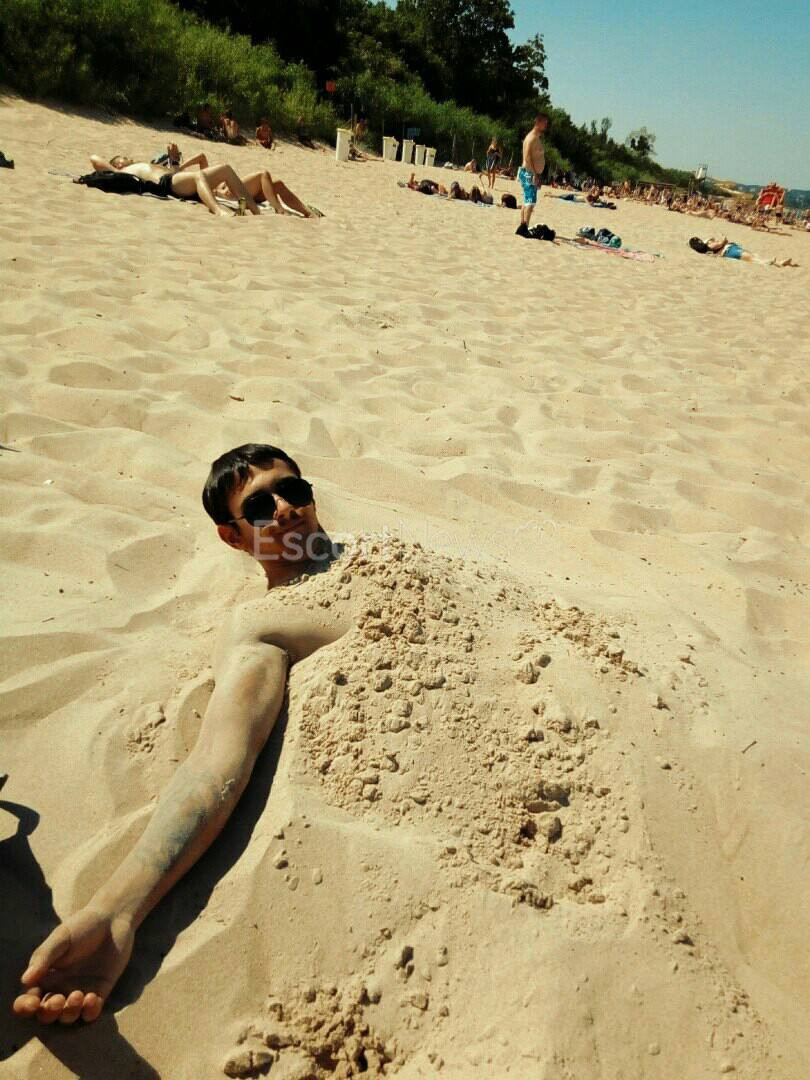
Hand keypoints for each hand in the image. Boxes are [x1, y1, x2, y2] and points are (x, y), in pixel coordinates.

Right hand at [13, 907, 134, 1023]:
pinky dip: (90, 1011)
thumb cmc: (82, 925)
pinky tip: (92, 998)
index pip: (28, 999)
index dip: (25, 1007)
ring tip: (77, 995)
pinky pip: (91, 1012)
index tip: (32, 1003)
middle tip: (57, 1000)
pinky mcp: (100, 992)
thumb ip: (44, 957)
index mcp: (45, 976)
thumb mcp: (61, 938)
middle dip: (49, 1013)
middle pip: (46, 1014)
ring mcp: (80, 991)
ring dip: (69, 1013)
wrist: (113, 919)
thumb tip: (25, 980)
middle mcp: (60, 988)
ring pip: (68, 1016)